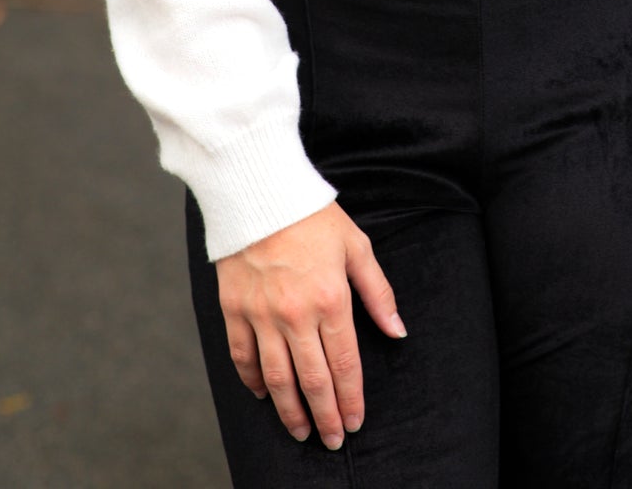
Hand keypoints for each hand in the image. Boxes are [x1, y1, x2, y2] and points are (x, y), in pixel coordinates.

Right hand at [216, 201, 406, 448]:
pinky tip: (264, 394)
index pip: (344, 363)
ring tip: (300, 429)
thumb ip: (378, 293)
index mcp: (331, 298)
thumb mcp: (356, 246)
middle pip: (312, 379)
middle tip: (331, 440)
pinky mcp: (234, 309)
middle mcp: (295, 313)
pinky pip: (243, 357)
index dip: (351, 398)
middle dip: (324, 415)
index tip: (355, 422)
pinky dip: (253, 381)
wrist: (259, 190)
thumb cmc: (313, 215)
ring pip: (276, 378)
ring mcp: (261, 314)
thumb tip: (397, 331)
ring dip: (290, 410)